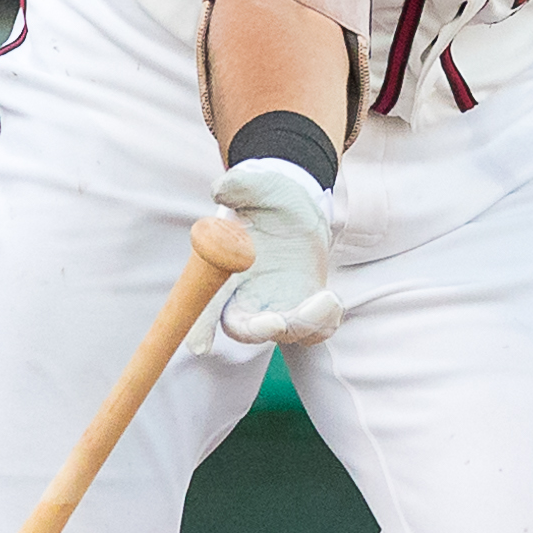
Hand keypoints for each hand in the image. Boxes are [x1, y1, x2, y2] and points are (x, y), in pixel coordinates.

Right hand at [209, 159, 341, 345]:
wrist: (296, 203)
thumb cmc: (267, 195)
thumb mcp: (255, 184)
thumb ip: (237, 186)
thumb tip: (221, 190)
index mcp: (225, 272)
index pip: (205, 305)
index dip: (200, 328)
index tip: (201, 348)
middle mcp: (248, 296)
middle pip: (246, 330)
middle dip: (259, 330)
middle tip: (278, 320)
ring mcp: (278, 305)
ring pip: (287, 333)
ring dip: (306, 325)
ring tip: (327, 299)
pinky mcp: (304, 306)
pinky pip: (314, 330)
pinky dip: (325, 323)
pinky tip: (332, 301)